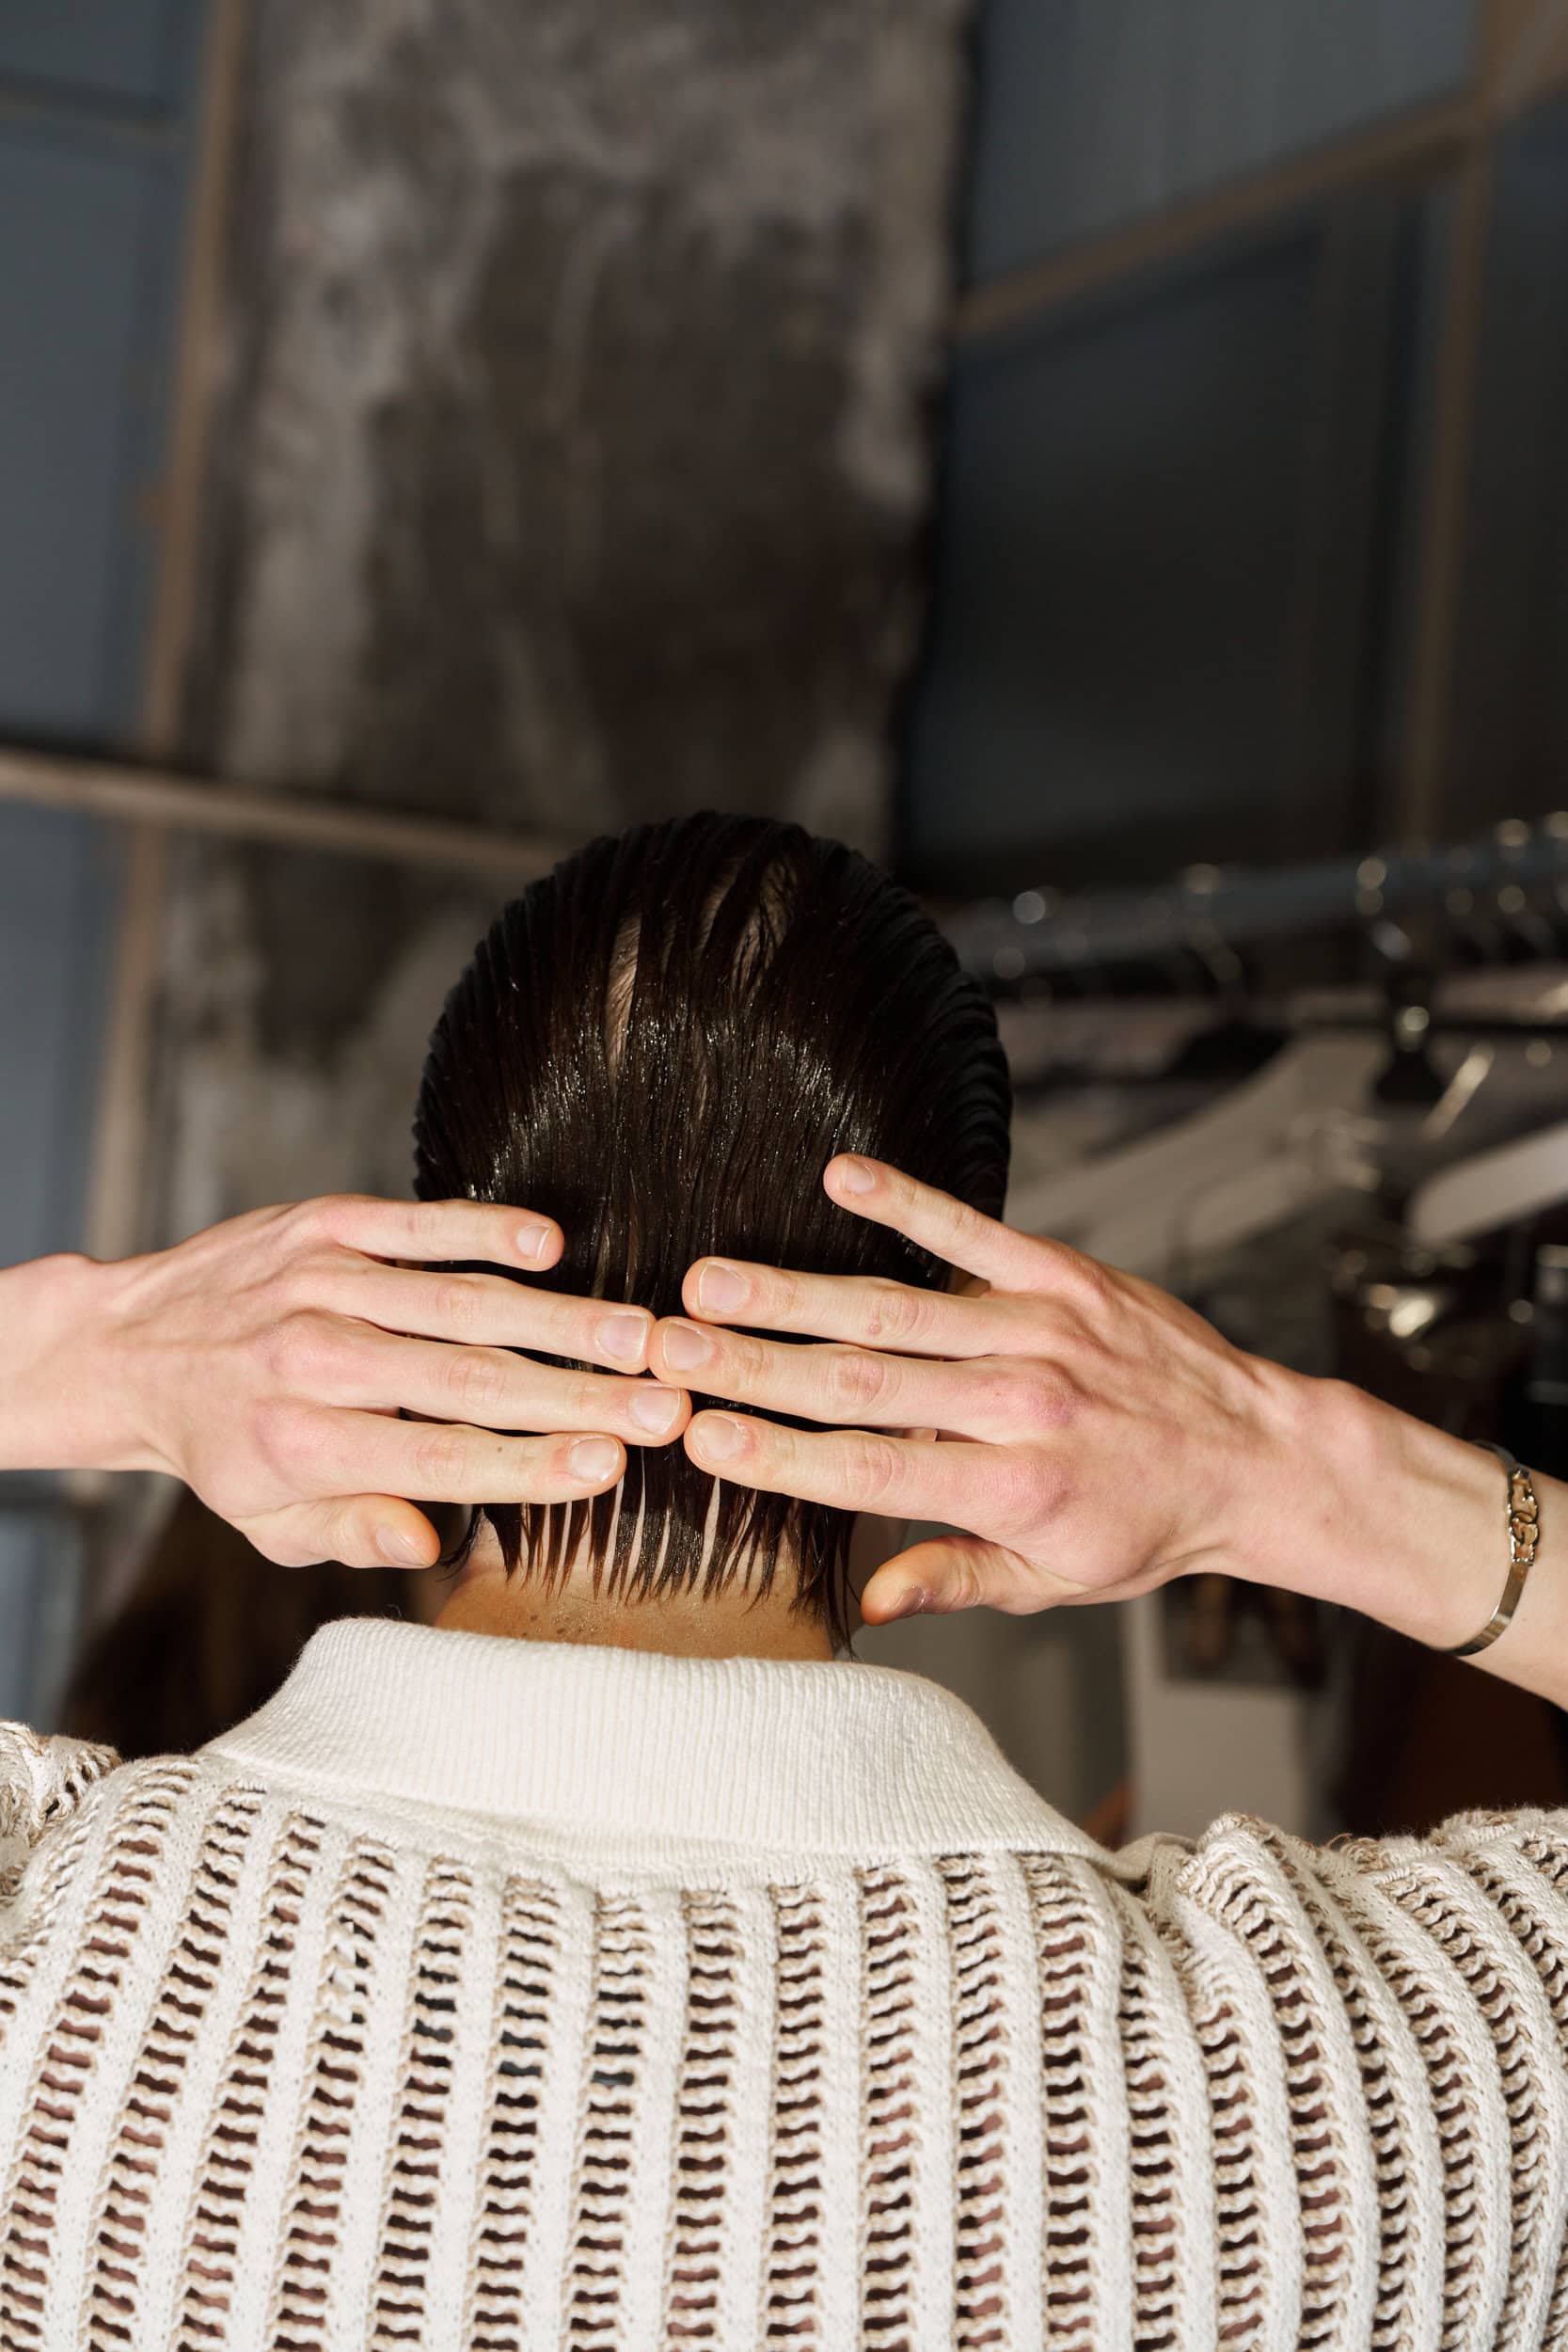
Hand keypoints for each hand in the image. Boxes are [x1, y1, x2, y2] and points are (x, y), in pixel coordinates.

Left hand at [1, 1197, 689, 1569]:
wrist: (125, 1346)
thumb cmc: (223, 1447)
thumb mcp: (271, 1522)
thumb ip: (355, 1532)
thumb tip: (432, 1546)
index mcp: (302, 1444)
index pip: (438, 1459)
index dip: (529, 1464)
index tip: (611, 1466)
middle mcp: (311, 1359)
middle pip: (468, 1380)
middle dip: (578, 1394)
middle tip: (665, 1404)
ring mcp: (320, 1282)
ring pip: (459, 1302)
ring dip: (560, 1318)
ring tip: (642, 1335)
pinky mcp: (324, 1224)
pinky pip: (417, 1224)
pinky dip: (485, 1229)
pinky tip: (551, 1246)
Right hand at [647, 1155, 1314, 1624]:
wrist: (1259, 1455)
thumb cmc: (1149, 1525)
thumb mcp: (1054, 1580)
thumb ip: (955, 1577)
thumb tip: (868, 1598)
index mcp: (1012, 1488)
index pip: (868, 1471)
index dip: (778, 1456)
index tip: (700, 1437)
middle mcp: (1021, 1404)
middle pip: (862, 1382)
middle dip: (754, 1365)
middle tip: (667, 1346)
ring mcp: (1042, 1329)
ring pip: (895, 1308)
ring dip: (795, 1292)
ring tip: (711, 1281)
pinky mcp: (1064, 1274)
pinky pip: (972, 1232)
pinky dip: (905, 1203)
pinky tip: (839, 1179)